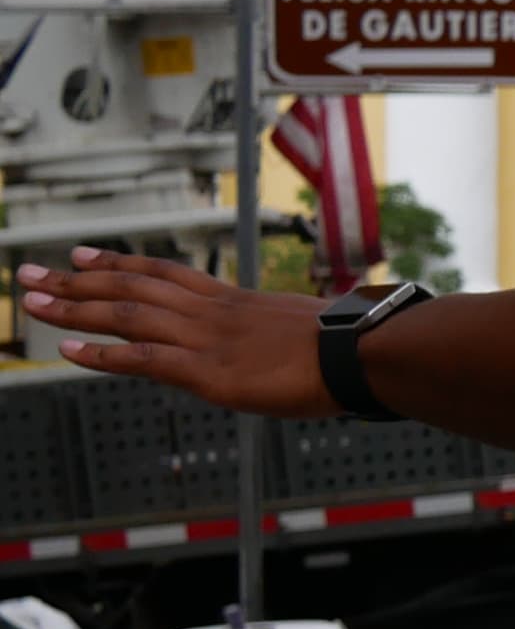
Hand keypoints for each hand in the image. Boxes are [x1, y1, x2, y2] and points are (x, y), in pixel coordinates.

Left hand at [20, 250, 329, 417]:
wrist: (366, 354)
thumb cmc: (352, 346)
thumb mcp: (309, 329)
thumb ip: (281, 333)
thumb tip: (291, 342)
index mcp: (236, 302)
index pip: (165, 274)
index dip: (118, 263)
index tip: (81, 255)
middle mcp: (213, 313)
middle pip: (133, 287)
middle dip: (76, 281)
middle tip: (30, 273)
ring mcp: (208, 341)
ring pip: (128, 315)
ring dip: (75, 308)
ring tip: (33, 301)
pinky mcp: (210, 373)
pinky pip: (144, 359)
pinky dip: (103, 355)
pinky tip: (68, 351)